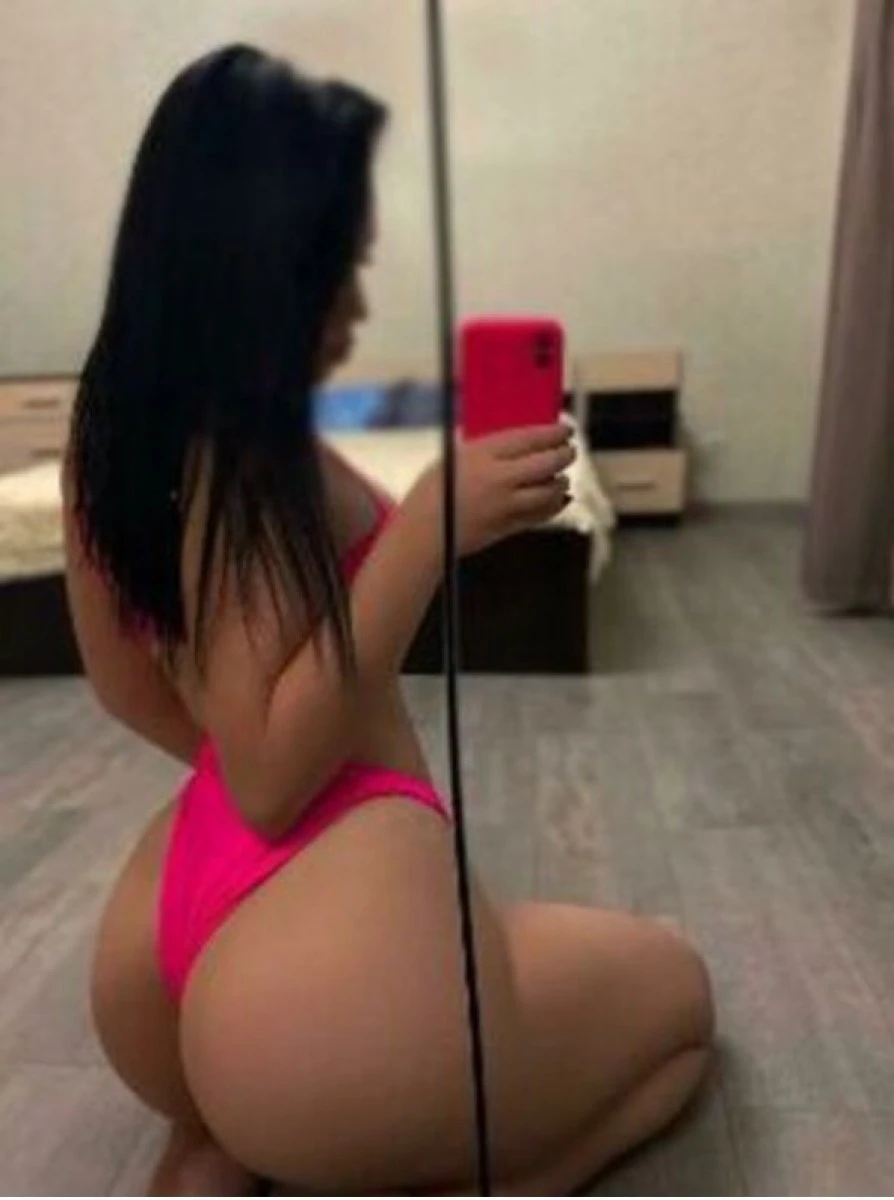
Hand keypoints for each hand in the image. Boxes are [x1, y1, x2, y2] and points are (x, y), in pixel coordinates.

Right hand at [406, 424, 575, 555]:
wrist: (422, 534)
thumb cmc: (431, 495)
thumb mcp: (452, 460)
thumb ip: (483, 450)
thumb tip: (512, 443)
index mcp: (482, 455)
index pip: (528, 438)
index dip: (552, 432)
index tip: (564, 429)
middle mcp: (498, 477)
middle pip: (546, 462)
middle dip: (564, 455)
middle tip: (569, 451)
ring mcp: (506, 504)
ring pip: (549, 489)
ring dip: (560, 481)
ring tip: (561, 477)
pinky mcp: (508, 526)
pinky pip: (541, 514)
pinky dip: (554, 505)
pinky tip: (559, 499)